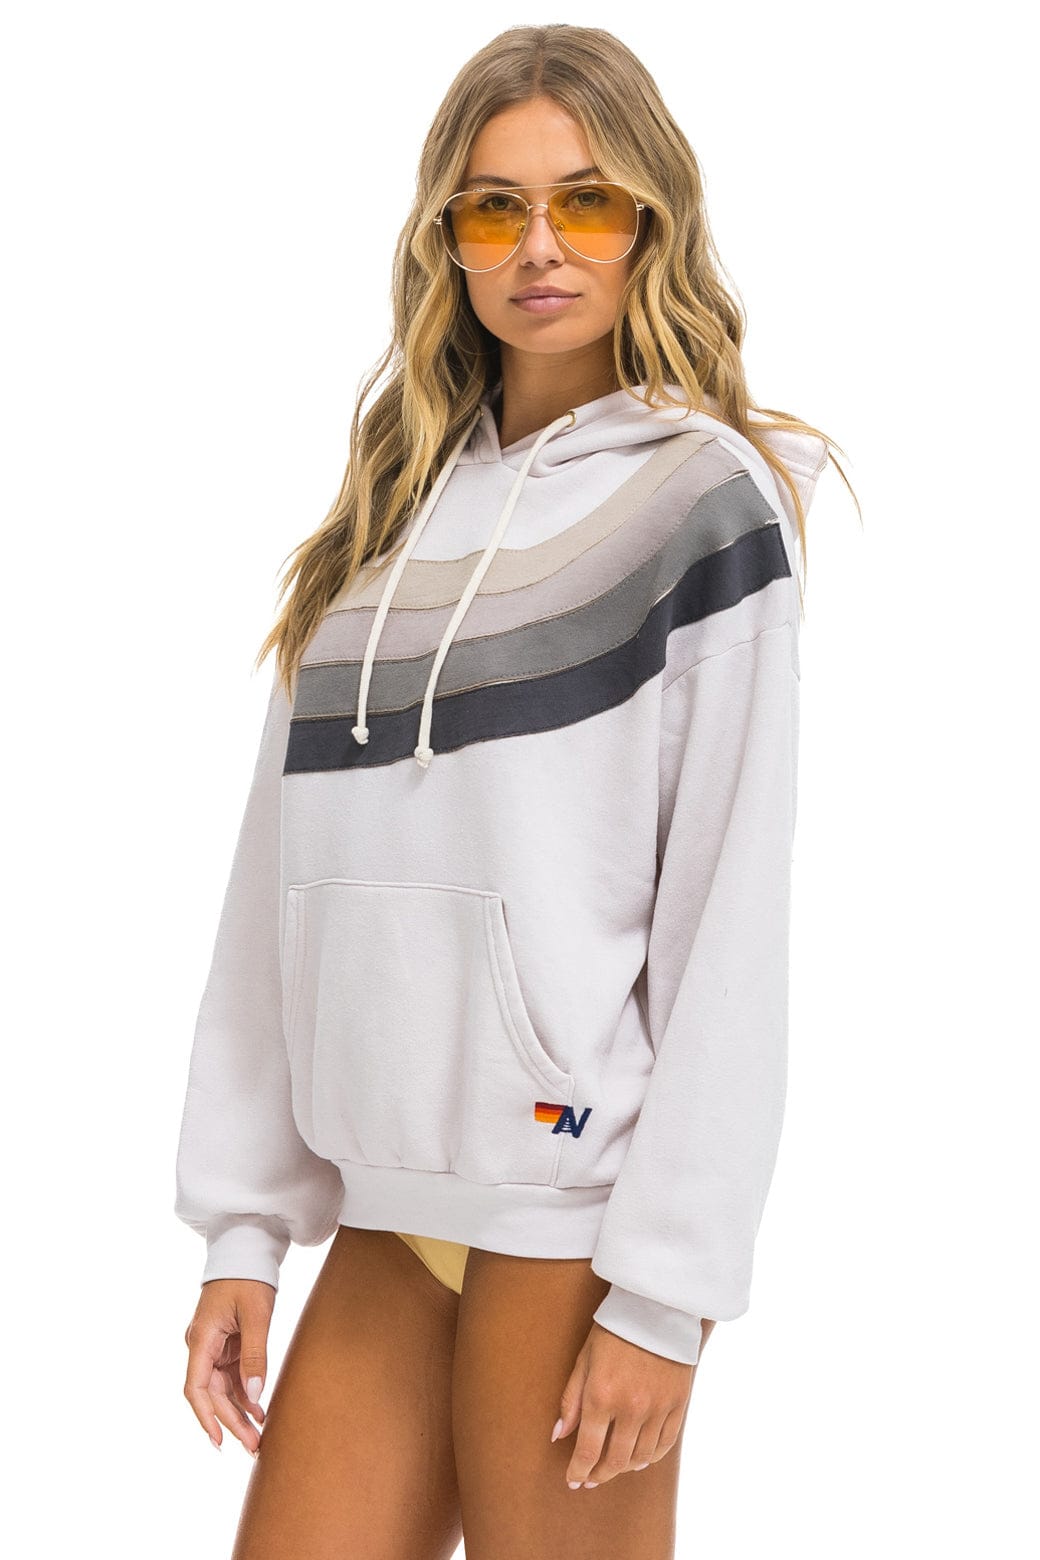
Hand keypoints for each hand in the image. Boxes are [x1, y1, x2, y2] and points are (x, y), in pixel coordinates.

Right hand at [183, 1278, 275, 1456]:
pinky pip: (231, 1376)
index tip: (219, 1442)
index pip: (197, 1388)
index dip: (206, 1418)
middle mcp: (202, 1346)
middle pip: (212, 1394)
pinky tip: (259, 1411)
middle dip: (231, 1421)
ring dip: (239, 1411)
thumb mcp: (256, 1315)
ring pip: (222, 1388)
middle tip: (254, 1446)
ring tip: (259, 1436)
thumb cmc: (249, 1278)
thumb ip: (255, 1354)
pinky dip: (244, 1393)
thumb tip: (254, 1396)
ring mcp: (213, 1346)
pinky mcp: (225, 1343)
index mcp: (201, 1339)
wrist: (246, 1250)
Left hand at [552, 1319, 713, 1487]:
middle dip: (600, 1474)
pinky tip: (641, 1457)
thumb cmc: (614, 1330)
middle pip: (615, 1460)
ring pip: (641, 1457)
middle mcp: (631, 1408)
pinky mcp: (678, 1404)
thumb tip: (558, 1435)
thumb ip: (571, 1400)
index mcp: (601, 1395)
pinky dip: (651, 1457)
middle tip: (591, 1478)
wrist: (656, 1308)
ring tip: (614, 1466)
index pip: (588, 1449)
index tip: (573, 1480)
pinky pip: (665, 1444)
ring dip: (625, 1468)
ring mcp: (657, 1408)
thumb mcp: (584, 1360)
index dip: (579, 1470)